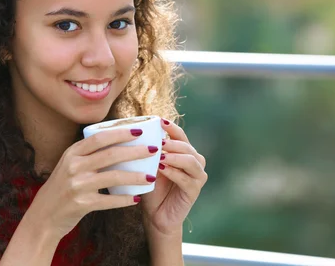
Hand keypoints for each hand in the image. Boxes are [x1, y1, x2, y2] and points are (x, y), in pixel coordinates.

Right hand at [27, 128, 156, 240]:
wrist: (43, 216)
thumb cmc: (61, 187)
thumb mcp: (68, 165)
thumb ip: (87, 155)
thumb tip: (117, 143)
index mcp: (72, 153)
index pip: (99, 137)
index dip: (120, 133)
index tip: (139, 131)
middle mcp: (74, 166)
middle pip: (111, 154)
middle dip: (135, 151)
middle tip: (153, 150)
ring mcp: (78, 185)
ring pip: (114, 177)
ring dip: (135, 176)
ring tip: (151, 176)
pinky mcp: (82, 204)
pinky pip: (110, 200)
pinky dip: (125, 199)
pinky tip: (136, 198)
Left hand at [140, 119, 206, 235]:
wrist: (155, 214)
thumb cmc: (149, 186)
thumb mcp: (147, 165)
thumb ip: (149, 150)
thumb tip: (136, 131)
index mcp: (184, 152)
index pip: (180, 135)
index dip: (171, 127)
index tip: (159, 120)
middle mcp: (194, 161)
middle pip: (186, 146)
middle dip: (171, 143)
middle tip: (157, 143)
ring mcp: (197, 176)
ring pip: (190, 160)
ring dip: (174, 156)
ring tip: (159, 155)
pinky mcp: (195, 191)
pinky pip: (186, 178)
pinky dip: (173, 172)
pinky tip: (161, 169)